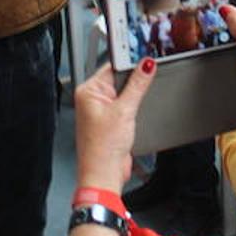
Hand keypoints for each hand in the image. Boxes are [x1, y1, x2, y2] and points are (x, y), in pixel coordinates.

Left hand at [74, 61, 156, 191]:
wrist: (104, 175)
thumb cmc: (102, 149)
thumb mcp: (124, 111)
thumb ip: (137, 85)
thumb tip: (146, 64)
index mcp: (88, 91)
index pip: (112, 67)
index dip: (130, 63)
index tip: (146, 59)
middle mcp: (92, 99)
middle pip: (119, 79)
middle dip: (134, 82)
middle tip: (146, 83)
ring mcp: (102, 111)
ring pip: (124, 93)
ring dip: (135, 96)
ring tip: (137, 106)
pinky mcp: (111, 121)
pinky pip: (126, 106)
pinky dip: (134, 107)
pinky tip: (137, 113)